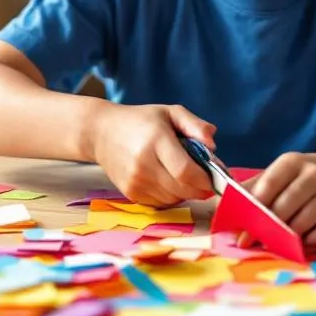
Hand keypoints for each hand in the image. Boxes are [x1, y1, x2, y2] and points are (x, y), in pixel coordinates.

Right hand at [89, 103, 216, 206]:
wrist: (101, 132)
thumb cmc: (140, 120)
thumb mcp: (170, 112)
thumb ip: (195, 125)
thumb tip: (212, 146)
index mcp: (156, 140)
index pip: (185, 171)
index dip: (204, 179)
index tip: (213, 177)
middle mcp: (144, 163)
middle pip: (182, 189)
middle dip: (200, 189)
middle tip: (205, 180)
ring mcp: (135, 181)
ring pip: (173, 199)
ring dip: (185, 192)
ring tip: (183, 176)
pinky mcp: (130, 193)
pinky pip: (161, 203)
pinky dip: (171, 196)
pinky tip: (168, 181)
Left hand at [247, 152, 315, 244]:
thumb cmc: (303, 178)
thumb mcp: (280, 174)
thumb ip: (253, 188)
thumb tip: (223, 207)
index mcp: (291, 163)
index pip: (269, 185)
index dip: (254, 208)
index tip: (242, 228)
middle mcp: (313, 174)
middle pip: (285, 207)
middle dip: (267, 228)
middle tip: (253, 242)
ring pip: (303, 222)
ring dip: (286, 236)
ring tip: (275, 242)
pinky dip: (307, 240)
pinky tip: (300, 240)